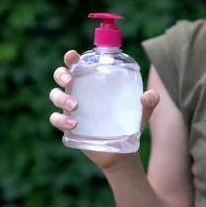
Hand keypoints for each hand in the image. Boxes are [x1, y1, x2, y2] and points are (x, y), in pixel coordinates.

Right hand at [49, 50, 159, 169]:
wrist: (123, 150)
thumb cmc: (130, 123)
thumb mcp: (143, 111)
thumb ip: (150, 101)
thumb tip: (147, 96)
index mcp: (95, 82)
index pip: (80, 65)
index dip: (72, 58)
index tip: (72, 56)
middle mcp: (80, 92)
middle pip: (61, 76)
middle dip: (61, 75)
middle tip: (70, 81)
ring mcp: (71, 109)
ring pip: (55, 96)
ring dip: (61, 98)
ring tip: (76, 106)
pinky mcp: (68, 126)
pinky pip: (56, 119)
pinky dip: (61, 120)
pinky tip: (74, 125)